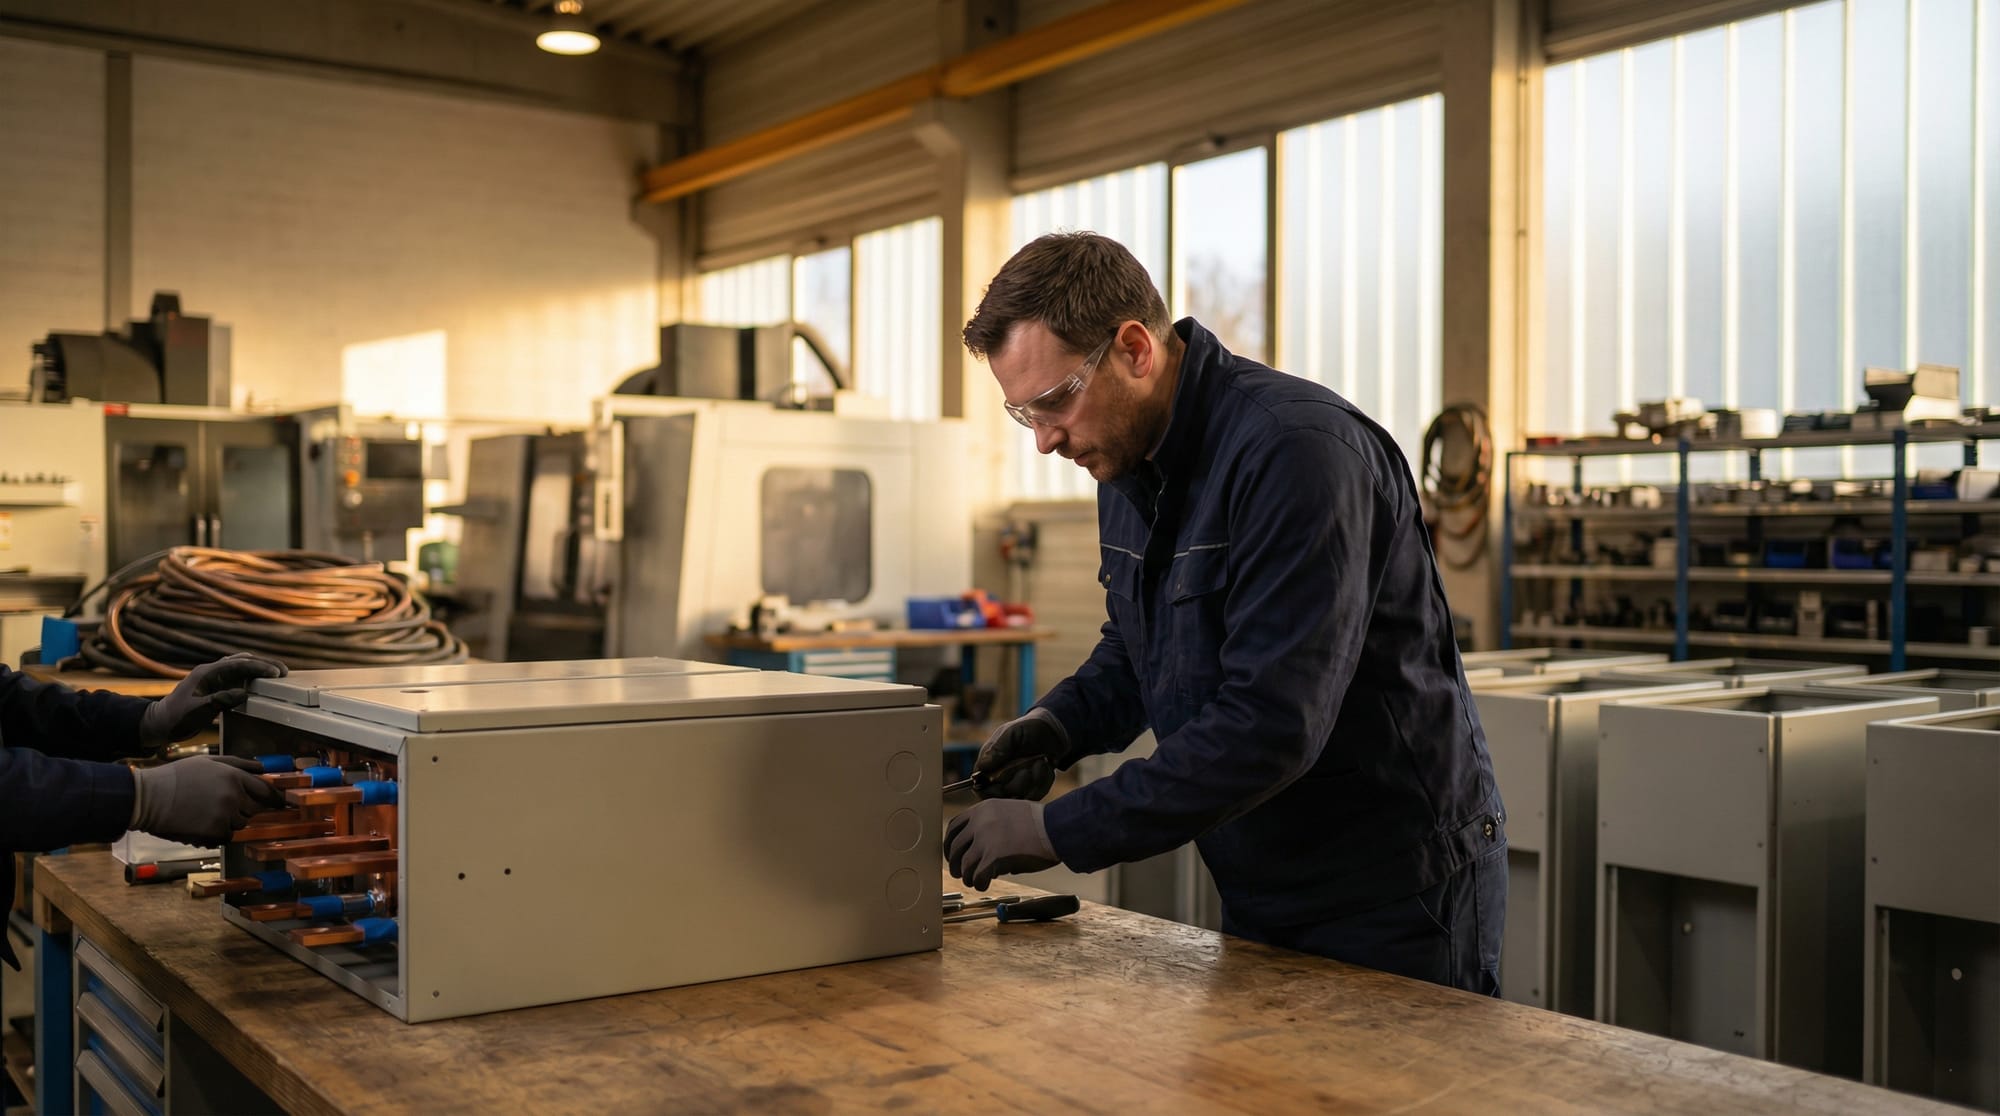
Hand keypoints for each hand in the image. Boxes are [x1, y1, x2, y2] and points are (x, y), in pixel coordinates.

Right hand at [129, 755, 283, 845]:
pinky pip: (226, 836)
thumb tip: (261, 768)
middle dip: (245, 809)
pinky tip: (200, 823)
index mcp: (234, 776)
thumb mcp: (208, 762)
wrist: (149, 797)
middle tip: (225, 806)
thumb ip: (238, 763)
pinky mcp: (213, 832)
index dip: (273, 798)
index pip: (265, 791)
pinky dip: (217, 833)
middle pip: (255, 809)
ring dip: (230, 821)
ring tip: (206, 812)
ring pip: (240, 824)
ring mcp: (225, 815)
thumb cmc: (176, 777)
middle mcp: (234, 796)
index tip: (278, 803)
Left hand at [140, 653, 288, 746]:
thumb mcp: (197, 711)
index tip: (276, 674)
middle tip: (284, 671)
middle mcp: (211, 672)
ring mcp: (213, 678)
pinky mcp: (214, 687)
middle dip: (264, 664)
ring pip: (240, 667)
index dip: (259, 667)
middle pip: (242, 661)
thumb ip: (220, 700)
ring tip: (277, 674)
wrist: (160, 723)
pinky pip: (236, 677)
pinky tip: (260, 682)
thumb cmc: (176, 717)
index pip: (238, 665)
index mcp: (206, 673)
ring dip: (259, 669)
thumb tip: (244, 694)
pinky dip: (251, 677)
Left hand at [946, 799, 1058, 889]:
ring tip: (974, 881)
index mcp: (983, 809)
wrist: (1056, 828)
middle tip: (959, 872)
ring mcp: (986, 839)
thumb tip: (981, 849)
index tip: (953, 854)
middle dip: (955, 863)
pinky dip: (979, 883)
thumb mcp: (1009, 812)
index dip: (950, 843)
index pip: (954, 826)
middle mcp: (980, 822)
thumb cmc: (1040, 823)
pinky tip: (984, 884)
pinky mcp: (994, 857)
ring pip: (964, 864)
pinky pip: (977, 876)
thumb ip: (991, 824)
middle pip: (955, 847)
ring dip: (967, 876)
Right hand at [974, 707, 1066, 799]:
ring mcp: (1016, 785)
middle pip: (1002, 796)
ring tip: (1040, 762)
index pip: (980, 786)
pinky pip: (1036, 795)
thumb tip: (983, 766)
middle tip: (1028, 766)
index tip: (1005, 779)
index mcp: (989, 763)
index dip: (990, 789)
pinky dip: (1044, 782)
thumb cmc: (1028, 728)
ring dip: (1034, 781)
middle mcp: (1000, 777)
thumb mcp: (1012, 733)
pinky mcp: (1032, 789)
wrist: (1052, 731)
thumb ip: (998, 748)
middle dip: (1018, 783)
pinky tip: (1046, 767)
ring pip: (1021, 797)